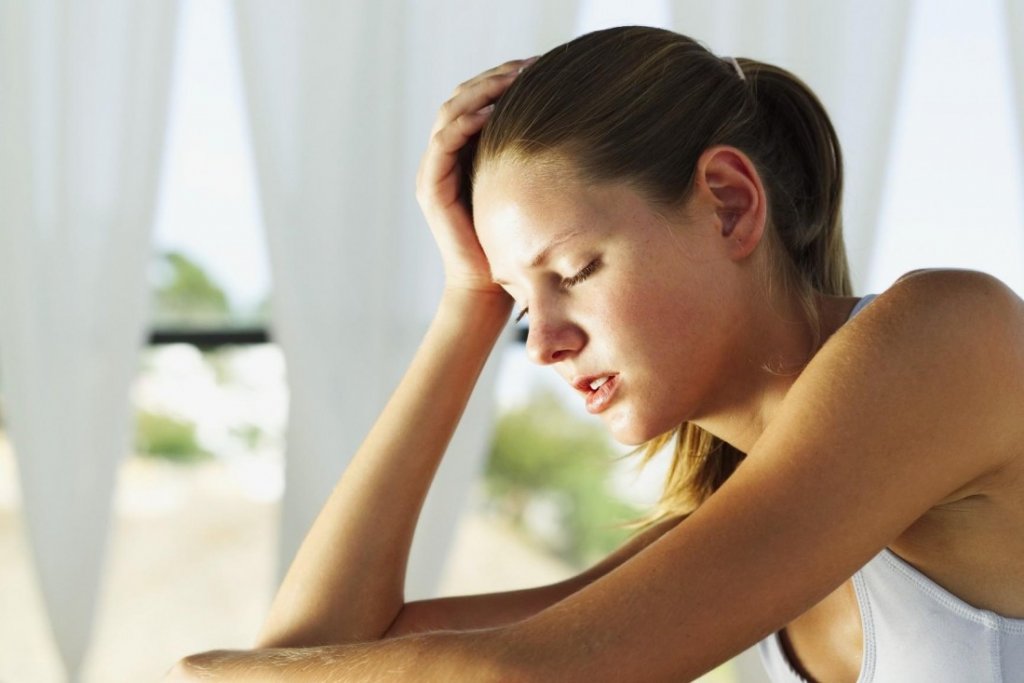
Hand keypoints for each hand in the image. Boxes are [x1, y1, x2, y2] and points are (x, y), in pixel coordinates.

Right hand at [416, 58, 534, 296]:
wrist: (488, 286)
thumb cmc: (514, 241)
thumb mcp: (527, 186)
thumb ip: (532, 156)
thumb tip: (574, 121)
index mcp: (465, 150)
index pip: (478, 97)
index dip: (505, 76)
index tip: (541, 65)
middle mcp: (445, 155)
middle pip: (463, 96)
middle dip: (497, 75)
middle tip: (531, 63)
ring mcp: (435, 169)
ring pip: (451, 111)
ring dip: (482, 90)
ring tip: (514, 78)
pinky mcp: (431, 187)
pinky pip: (444, 143)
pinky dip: (466, 122)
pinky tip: (493, 112)